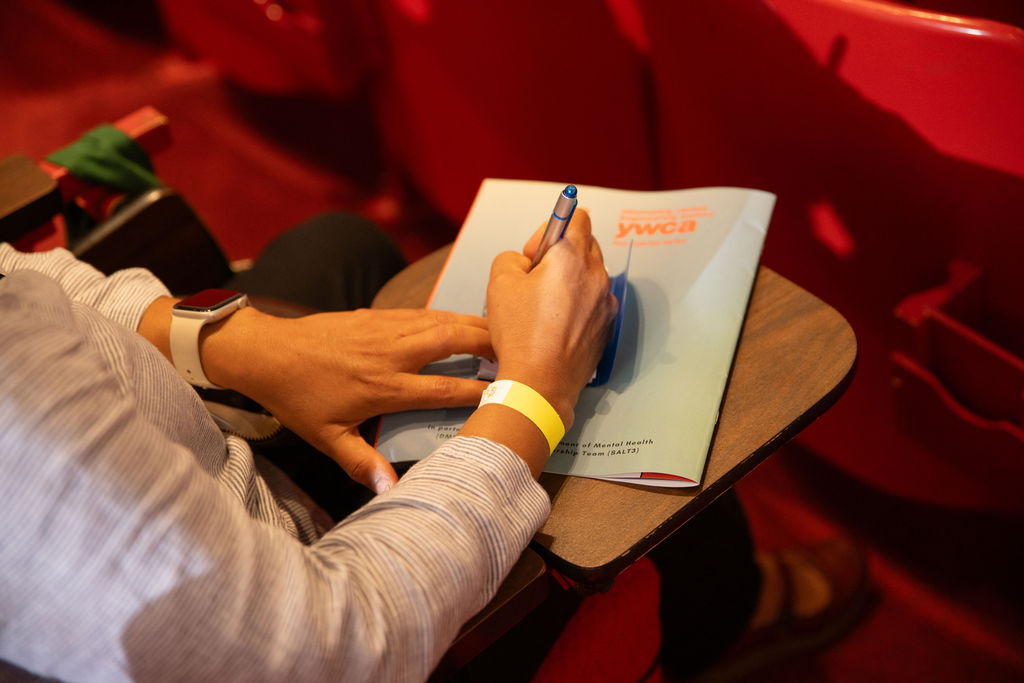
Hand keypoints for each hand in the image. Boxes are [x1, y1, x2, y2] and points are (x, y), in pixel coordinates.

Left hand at [205, 308, 492, 492]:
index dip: (479, 390)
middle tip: (516, 350)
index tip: (505, 394)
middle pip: (452, 341)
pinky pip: (422, 313)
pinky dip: (448, 316)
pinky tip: (461, 320)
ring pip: (441, 321)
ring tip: (500, 331)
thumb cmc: (298, 398)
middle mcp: (392, 354)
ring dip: (473, 324)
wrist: (268, 352)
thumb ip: (362, 463)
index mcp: (385, 387)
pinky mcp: (377, 316)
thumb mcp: (327, 438)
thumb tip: (391, 491)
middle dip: (488, 343)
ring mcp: (385, 330)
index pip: (444, 389)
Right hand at [485, 208, 617, 429]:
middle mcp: (596, 274)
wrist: (540, 383)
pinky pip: (594, 303)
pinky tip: (555, 326)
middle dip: (561, 254)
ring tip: (544, 307)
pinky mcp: (606, 326)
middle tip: (535, 279)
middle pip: (585, 245)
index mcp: (572, 256)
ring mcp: (605, 302)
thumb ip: (512, 257)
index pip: (577, 215)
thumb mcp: (499, 282)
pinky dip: (578, 306)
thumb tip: (525, 262)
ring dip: (570, 281)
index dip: (552, 227)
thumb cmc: (519, 332)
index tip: (535, 252)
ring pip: (590, 276)